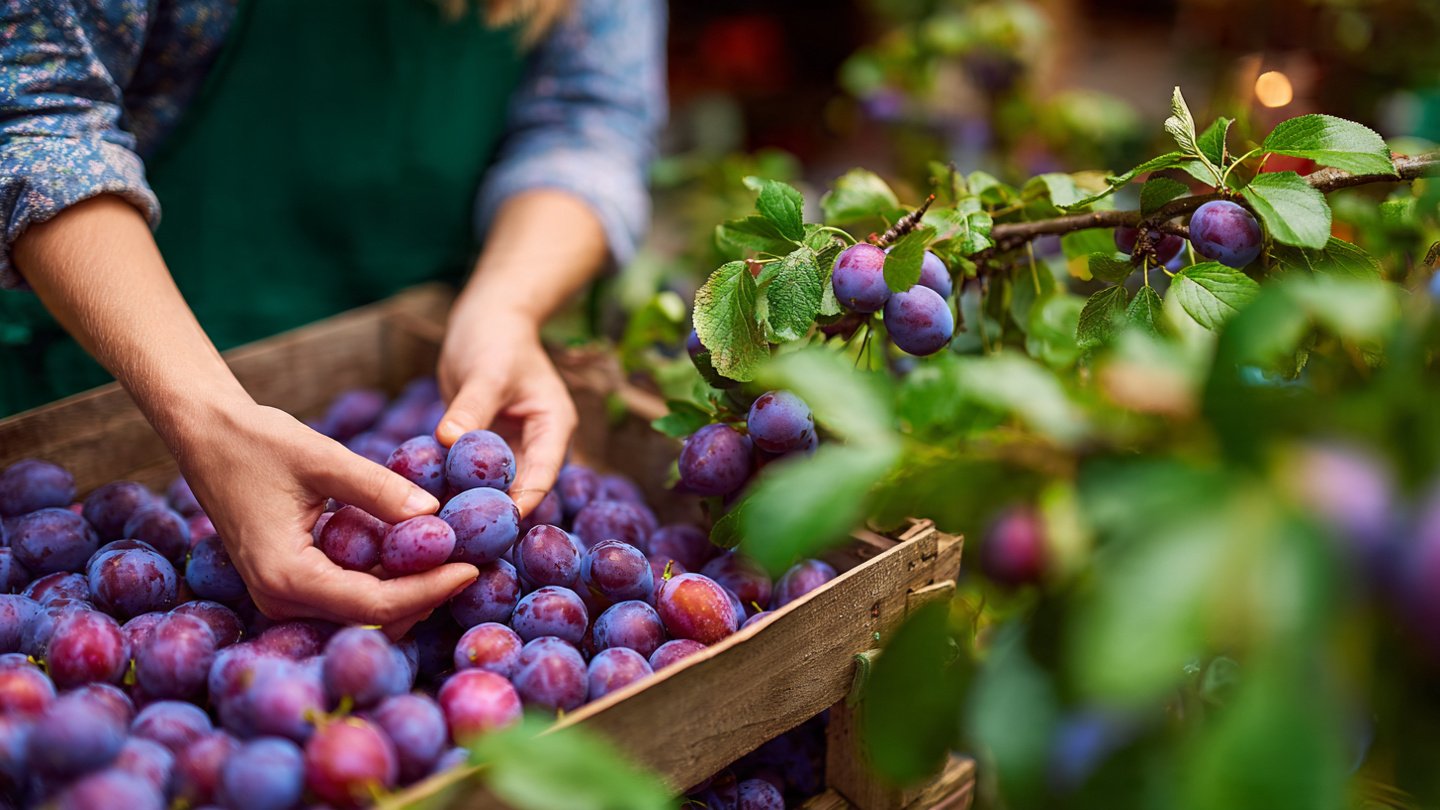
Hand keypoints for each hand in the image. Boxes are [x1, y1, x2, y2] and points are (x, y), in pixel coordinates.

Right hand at [173, 398, 479, 636]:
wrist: (207, 436)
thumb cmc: (257, 441)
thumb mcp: (322, 458)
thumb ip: (377, 488)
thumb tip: (434, 512)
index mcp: (285, 576)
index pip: (374, 604)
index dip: (429, 590)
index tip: (471, 568)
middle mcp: (281, 600)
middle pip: (372, 619)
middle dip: (425, 595)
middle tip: (473, 562)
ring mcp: (283, 597)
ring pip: (363, 613)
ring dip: (409, 591)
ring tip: (455, 556)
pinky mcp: (291, 585)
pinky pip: (348, 596)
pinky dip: (385, 579)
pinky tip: (419, 551)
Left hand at [436, 310, 576, 516]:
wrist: (488, 320)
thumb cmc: (495, 337)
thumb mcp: (486, 370)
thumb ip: (470, 408)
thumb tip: (448, 441)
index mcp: (553, 427)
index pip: (542, 476)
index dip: (520, 503)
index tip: (491, 529)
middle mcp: (536, 443)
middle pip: (520, 489)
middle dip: (493, 513)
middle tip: (461, 539)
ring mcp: (511, 447)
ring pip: (495, 486)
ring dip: (471, 503)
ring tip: (443, 527)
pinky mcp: (486, 446)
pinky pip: (472, 473)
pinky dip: (455, 485)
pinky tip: (430, 501)